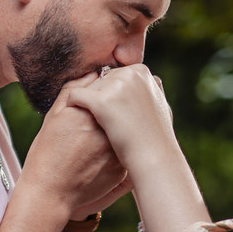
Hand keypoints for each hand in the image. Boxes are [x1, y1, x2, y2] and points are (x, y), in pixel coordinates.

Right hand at [18, 74, 128, 219]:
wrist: (51, 192)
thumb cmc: (47, 153)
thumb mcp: (55, 116)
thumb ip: (74, 90)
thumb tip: (94, 73)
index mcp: (90, 112)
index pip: (110, 90)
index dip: (106, 93)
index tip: (100, 99)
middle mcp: (108, 129)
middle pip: (123, 109)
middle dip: (118, 109)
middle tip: (103, 117)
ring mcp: (118, 149)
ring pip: (130, 128)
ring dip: (124, 126)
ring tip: (102, 137)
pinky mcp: (124, 167)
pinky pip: (130, 149)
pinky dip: (125, 146)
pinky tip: (105, 153)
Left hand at [67, 65, 209, 231]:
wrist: (154, 159)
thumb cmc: (157, 138)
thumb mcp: (160, 107)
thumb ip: (150, 91)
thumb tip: (152, 80)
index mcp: (141, 72)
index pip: (116, 75)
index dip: (112, 94)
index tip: (113, 112)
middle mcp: (129, 74)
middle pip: (102, 80)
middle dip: (99, 97)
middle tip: (100, 119)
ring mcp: (116, 87)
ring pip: (88, 88)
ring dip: (87, 103)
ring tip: (87, 124)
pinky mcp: (101, 102)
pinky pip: (76, 96)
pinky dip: (72, 105)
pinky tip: (73, 120)